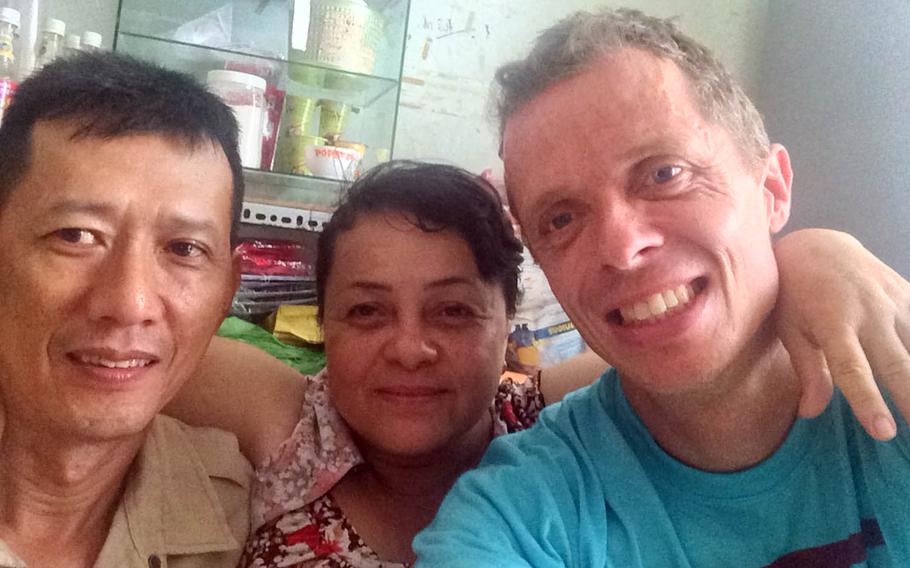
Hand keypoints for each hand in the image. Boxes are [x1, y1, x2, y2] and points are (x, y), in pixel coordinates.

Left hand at [774, 229, 909, 439]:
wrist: (817, 246)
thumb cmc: (795, 294)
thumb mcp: (790, 329)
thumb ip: (806, 371)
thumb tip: (808, 414)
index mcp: (833, 322)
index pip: (853, 369)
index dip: (869, 401)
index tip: (884, 432)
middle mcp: (870, 312)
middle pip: (898, 364)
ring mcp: (894, 302)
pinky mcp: (909, 295)